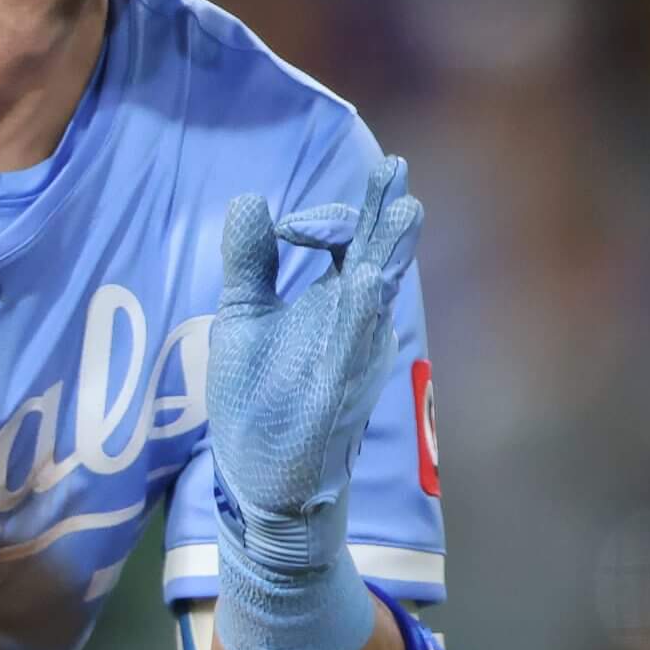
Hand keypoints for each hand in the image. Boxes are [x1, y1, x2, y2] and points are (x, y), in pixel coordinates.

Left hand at [208, 156, 423, 573]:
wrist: (261, 481)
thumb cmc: (259, 400)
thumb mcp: (244, 319)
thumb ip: (250, 263)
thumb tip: (251, 197)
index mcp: (332, 303)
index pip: (349, 242)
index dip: (327, 219)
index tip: (286, 226)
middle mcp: (353, 325)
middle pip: (377, 258)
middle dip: (386, 217)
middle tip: (396, 168)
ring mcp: (351, 359)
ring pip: (378, 299)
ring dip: (390, 255)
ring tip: (404, 210)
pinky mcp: (337, 394)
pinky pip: (355, 349)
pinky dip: (364, 314)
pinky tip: (370, 281)